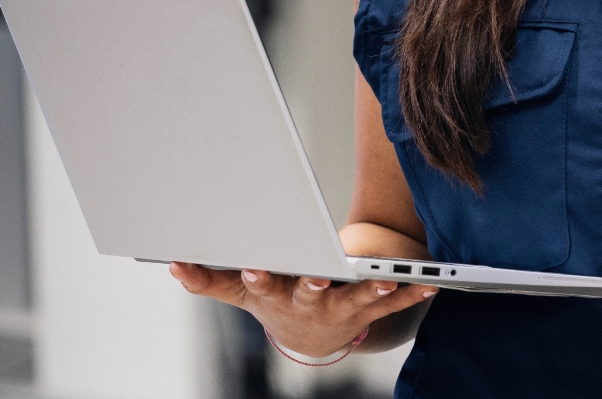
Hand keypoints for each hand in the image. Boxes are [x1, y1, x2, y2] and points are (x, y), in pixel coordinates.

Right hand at [170, 263, 435, 357]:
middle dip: (313, 283)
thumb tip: (173, 264)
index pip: (263, 285)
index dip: (258, 277)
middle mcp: (309, 301)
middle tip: (320, 275)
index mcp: (277, 293)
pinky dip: (409, 291)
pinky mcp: (366, 308)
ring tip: (388, 279)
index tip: (255, 267)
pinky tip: (428, 282)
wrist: (309, 336)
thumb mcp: (239, 294)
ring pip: (356, 298)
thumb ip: (208, 279)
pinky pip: (391, 301)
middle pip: (310, 291)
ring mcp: (340, 307)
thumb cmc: (274, 301)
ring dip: (371, 289)